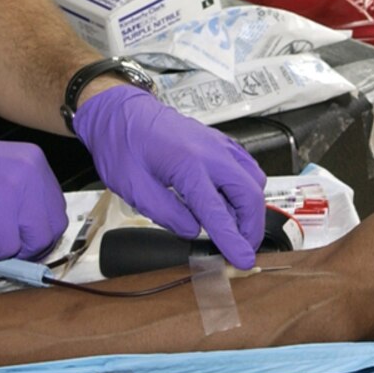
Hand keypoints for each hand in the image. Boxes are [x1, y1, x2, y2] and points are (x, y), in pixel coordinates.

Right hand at [0, 122, 66, 259]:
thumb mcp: (2, 171)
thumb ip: (24, 196)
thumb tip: (35, 234)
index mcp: (35, 162)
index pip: (56, 209)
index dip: (40, 229)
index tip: (23, 237)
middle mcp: (31, 174)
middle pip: (52, 228)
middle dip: (31, 246)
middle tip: (7, 246)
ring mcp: (14, 192)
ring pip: (34, 242)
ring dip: (10, 249)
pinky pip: (6, 249)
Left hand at [71, 85, 267, 267]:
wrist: (120, 111)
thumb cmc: (122, 145)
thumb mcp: (134, 188)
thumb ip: (167, 214)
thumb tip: (193, 231)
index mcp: (188, 165)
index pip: (218, 212)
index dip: (233, 240)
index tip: (243, 261)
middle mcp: (211, 152)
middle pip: (249, 194)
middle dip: (252, 226)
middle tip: (242, 247)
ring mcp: (218, 144)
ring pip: (253, 179)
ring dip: (251, 208)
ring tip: (234, 227)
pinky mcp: (219, 142)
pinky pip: (246, 166)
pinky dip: (246, 188)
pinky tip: (230, 202)